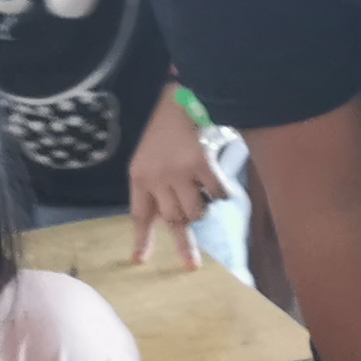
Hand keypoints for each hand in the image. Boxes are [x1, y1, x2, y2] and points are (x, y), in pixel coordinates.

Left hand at [125, 92, 228, 264]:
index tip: (139, 261)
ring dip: (202, 210)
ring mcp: (179, 172)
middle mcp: (156, 177)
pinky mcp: (201, 164)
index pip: (139, 214)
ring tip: (203, 198)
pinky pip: (215, 194)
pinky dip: (221, 194)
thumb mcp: (147, 160)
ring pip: (195, 212)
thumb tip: (173, 220)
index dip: (141, 240)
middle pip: (173, 219)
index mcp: (139, 176)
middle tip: (191, 262)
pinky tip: (220, 187)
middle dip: (184, 237)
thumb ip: (155, 188)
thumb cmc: (163, 131)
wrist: (178, 98)